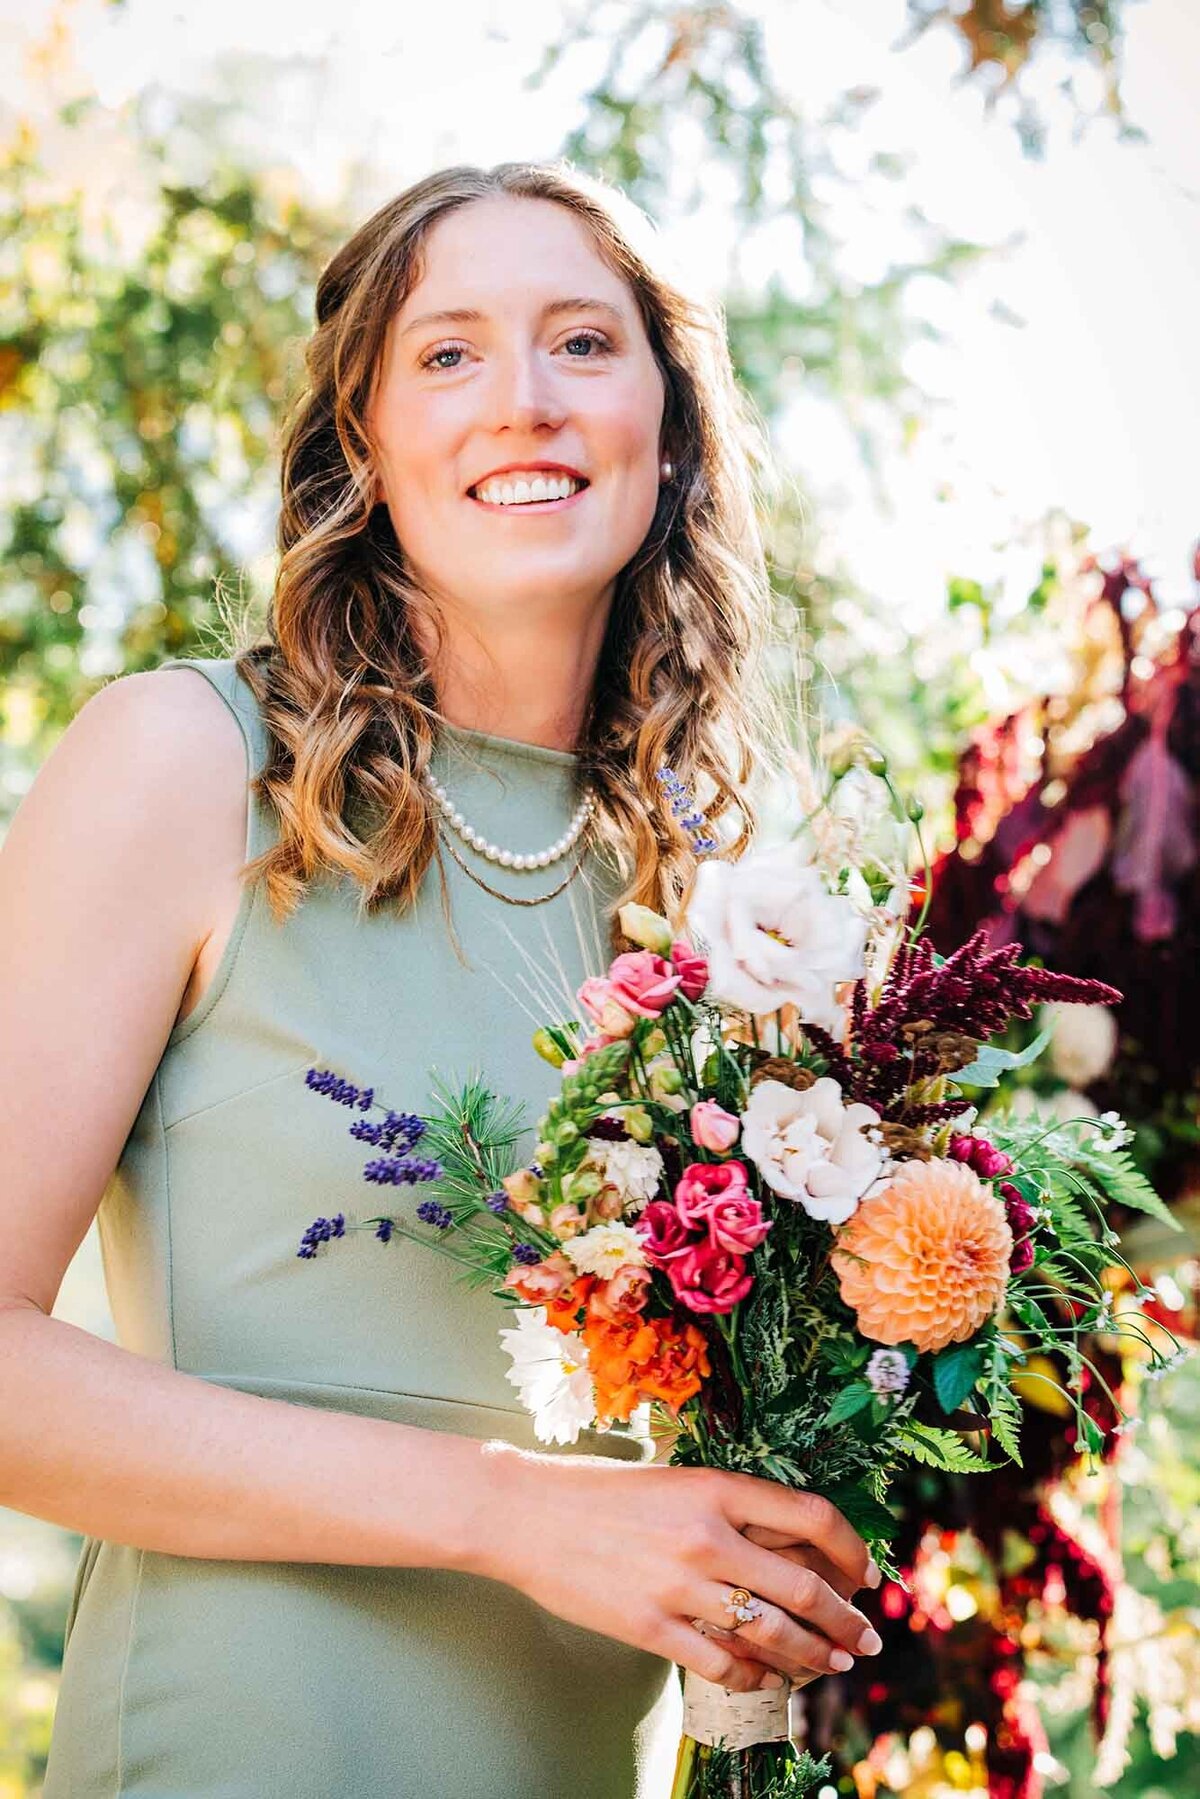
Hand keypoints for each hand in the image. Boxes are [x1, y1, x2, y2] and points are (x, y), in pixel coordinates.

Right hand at [478, 1444, 882, 1693]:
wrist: (523, 1515)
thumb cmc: (597, 1492)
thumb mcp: (674, 1481)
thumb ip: (729, 1508)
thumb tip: (791, 1542)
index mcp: (716, 1487)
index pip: (812, 1516)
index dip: (852, 1549)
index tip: (867, 1572)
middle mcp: (707, 1536)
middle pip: (805, 1586)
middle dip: (847, 1619)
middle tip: (866, 1637)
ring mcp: (680, 1586)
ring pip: (772, 1633)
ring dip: (814, 1654)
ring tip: (832, 1664)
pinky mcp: (651, 1628)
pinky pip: (722, 1664)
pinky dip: (755, 1677)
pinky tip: (767, 1680)